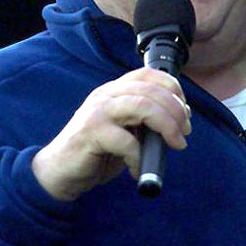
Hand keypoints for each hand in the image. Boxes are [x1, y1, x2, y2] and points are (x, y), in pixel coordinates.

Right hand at [31, 67, 190, 200]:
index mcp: (115, 90)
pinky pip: (126, 141)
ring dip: (166, 125)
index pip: (148, 74)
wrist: (60, 171)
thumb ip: (147, 120)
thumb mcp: (127, 130)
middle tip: (185, 132)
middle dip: (176, 111)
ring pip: (143, 106)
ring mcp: (98, 112)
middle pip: (151, 90)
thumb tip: (181, 117)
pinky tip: (138, 168)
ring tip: (175, 143)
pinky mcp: (91, 133)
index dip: (173, 87)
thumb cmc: (97, 151)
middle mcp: (106, 94)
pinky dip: (139, 157)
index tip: (185, 110)